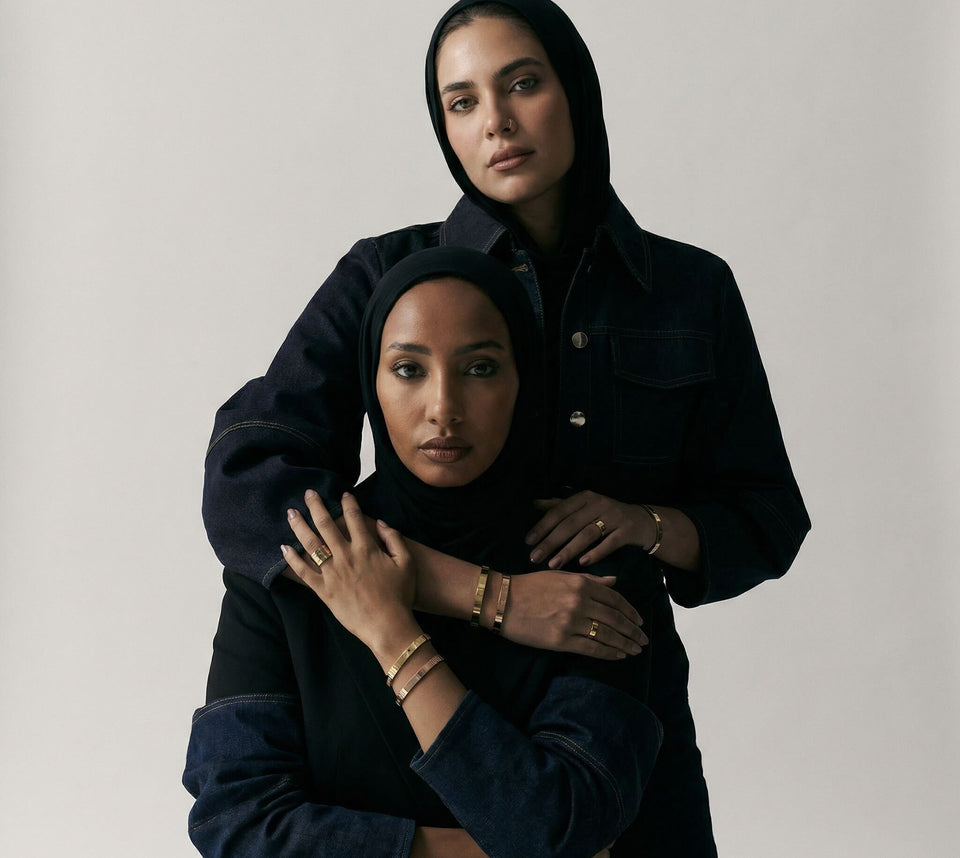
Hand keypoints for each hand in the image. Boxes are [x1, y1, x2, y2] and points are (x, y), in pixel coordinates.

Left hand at [282, 491, 416, 652]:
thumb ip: (394, 538)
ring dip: (299, 526)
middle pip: (326, 525)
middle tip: (308, 493)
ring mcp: (332, 574)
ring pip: (310, 545)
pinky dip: (292, 559)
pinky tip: (284, 548)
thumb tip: (381, 523)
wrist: (387, 625)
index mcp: (366, 548)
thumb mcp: (406, 562)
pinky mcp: (323, 591)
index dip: (348, 503)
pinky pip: (304, 573)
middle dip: (316, 506)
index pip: (354, 518)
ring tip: (291, 513)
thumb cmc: (400, 595)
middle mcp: (345, 557)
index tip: (343, 493)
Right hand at [502, 570, 646, 658]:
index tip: (639, 621)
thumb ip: (590, 579)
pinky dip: (608, 653)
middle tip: (643, 640)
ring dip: (624, 644)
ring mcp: (571, 622)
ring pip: (607, 635)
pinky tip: (618, 656)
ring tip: (635, 650)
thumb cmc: (530, 586)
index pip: (615, 599)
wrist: (502, 600)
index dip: (630, 612)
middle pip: (615, 619)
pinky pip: (591, 649)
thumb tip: (614, 581)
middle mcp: (580, 602)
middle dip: (632, 631)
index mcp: (581, 584)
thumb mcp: (561, 575)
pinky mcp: (560, 640)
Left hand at [525, 491, 652, 568]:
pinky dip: (596, 553)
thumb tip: (534, 503)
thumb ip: (560, 505)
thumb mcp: (584, 506)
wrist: (642, 521)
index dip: (543, 526)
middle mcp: (598, 503)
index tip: (528, 541)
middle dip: (551, 541)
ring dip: (569, 550)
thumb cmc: (606, 515)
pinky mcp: (627, 531)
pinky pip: (609, 543)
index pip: (559, 511)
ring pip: (587, 534)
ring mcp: (614, 517)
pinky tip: (582, 563)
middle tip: (534, 557)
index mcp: (585, 497)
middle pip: (570, 524)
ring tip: (553, 564)